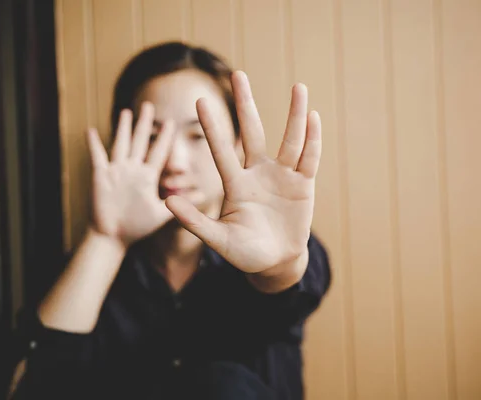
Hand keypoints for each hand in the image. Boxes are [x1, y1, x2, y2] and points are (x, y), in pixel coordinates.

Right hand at [86, 103, 174, 245]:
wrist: (113, 237)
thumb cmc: (137, 227)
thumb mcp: (162, 214)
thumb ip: (183, 204)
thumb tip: (205, 196)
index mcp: (147, 177)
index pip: (158, 152)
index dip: (165, 138)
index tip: (172, 122)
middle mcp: (132, 170)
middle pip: (140, 142)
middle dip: (145, 124)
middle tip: (149, 105)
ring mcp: (116, 172)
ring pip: (121, 144)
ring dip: (123, 128)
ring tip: (126, 111)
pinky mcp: (101, 178)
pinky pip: (97, 158)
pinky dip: (94, 145)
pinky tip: (91, 130)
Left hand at [166, 71, 321, 273]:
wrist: (276, 263)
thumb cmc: (245, 253)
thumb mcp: (219, 239)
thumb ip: (195, 222)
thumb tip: (167, 202)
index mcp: (235, 184)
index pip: (221, 150)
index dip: (212, 127)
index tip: (200, 101)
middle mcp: (258, 173)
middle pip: (252, 132)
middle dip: (246, 104)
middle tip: (238, 74)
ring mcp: (282, 176)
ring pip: (289, 139)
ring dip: (294, 115)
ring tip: (298, 87)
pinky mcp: (303, 184)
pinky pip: (309, 158)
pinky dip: (312, 140)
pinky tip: (313, 117)